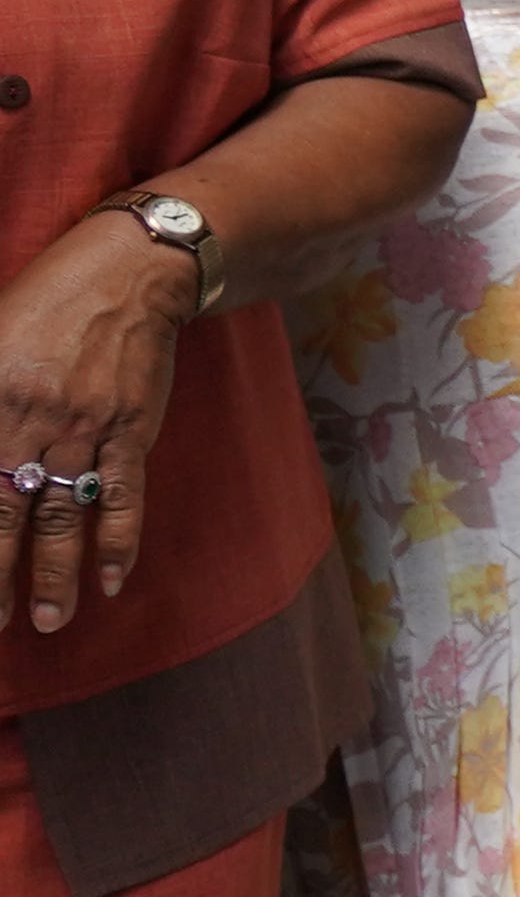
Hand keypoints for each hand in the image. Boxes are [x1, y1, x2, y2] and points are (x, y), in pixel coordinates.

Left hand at [0, 208, 195, 631]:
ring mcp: (84, 431)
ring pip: (65, 516)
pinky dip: (119, 541)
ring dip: (56, 574)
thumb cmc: (42, 302)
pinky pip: (124, 496)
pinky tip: (112, 580)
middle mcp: (29, 422)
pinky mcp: (129, 431)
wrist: (128, 274)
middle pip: (4, 515)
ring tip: (49, 623)